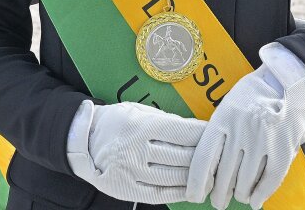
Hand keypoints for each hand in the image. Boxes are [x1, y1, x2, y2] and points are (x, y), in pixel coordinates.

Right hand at [66, 100, 206, 204]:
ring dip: (197, 176)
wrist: (84, 140)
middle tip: (220, 156)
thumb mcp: (139, 111)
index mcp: (141, 125)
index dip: (204, 134)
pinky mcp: (127, 188)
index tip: (216, 135)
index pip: (183, 132)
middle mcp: (136, 148)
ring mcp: (132, 170)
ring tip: (211, 174)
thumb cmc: (116, 122)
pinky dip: (179, 191)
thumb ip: (166, 121)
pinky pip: (161, 193)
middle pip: (182, 156)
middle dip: (205, 156)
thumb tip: (196, 131)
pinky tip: (191, 187)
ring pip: (175, 176)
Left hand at [187, 44, 304, 208]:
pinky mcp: (284, 149)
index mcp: (223, 118)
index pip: (203, 158)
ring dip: (240, 195)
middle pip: (224, 175)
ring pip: (245, 182)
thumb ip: (219, 132)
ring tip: (238, 196)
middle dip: (219, 194)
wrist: (288, 81)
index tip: (194, 195)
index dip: (196, 183)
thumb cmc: (253, 95)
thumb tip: (207, 167)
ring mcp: (263, 141)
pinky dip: (261, 195)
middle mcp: (241, 131)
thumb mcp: (229, 106)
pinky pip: (269, 181)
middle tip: (218, 202)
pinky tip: (255, 201)